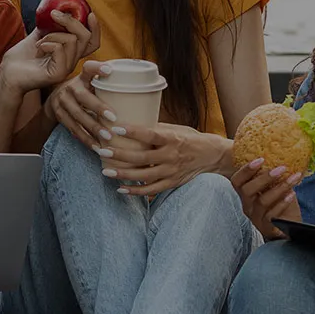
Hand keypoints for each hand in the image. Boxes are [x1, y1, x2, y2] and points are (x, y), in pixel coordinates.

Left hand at [0, 11, 99, 95]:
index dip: (95, 28)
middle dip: (71, 21)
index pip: (92, 42)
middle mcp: (71, 61)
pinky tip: (38, 49)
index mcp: (69, 53)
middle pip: (86, 37)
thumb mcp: (39, 35)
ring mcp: (66, 68)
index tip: (90, 14)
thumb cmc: (21, 57)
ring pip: (72, 40)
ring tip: (39, 42)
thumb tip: (59, 9)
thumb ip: (51, 26)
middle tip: (54, 14)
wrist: (8, 72)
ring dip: (52, 35)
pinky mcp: (58, 73)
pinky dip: (47, 43)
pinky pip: (60, 48)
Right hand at [45, 60, 117, 147]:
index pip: (88, 68)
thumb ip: (106, 83)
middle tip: (114, 119)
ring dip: (93, 128)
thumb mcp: (90, 81)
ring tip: (107, 137)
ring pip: (78, 116)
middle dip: (98, 108)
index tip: (109, 70)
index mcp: (82, 77)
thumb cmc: (83, 90)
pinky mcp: (59, 116)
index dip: (97, 68)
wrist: (55, 98)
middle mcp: (71, 88)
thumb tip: (136, 85)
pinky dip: (85, 139)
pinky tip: (96, 146)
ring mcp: (62, 102)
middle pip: (83, 97)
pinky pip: (73, 129)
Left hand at [99, 122, 226, 196]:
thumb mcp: (176, 129)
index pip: (150, 134)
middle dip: (120, 154)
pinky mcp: (171, 183)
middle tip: (102, 151)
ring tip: (105, 171)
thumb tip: (131, 122)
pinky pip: (151, 190)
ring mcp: (171, 171)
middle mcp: (172, 156)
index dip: (133, 131)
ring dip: (123, 174)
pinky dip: (135, 191)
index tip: (115, 128)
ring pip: (144, 176)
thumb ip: (156, 129)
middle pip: (142, 157)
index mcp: (173, 139)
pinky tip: (120, 188)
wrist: (212, 156)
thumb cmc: (190, 138)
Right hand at [230, 157, 301, 239]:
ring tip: (293, 178)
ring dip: (280, 187)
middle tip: (282, 168)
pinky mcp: (266, 227)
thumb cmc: (281, 205)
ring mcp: (255, 217)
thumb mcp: (276, 188)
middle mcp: (247, 205)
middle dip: (264, 177)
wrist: (289, 228)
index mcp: (246, 194)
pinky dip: (283, 203)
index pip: (237, 181)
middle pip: (247, 190)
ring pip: (262, 201)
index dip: (246, 170)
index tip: (261, 159)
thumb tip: (284, 156)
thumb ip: (275, 176)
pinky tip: (292, 194)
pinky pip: (272, 215)